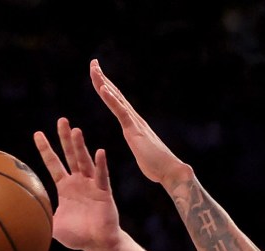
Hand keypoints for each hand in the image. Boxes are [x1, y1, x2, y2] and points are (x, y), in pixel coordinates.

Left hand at [34, 118, 121, 250]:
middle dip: (65, 138)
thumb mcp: (52, 226)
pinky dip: (101, 165)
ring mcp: (92, 185)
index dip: (46, 149)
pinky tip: (100, 152)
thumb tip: (15, 221)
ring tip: (76, 131)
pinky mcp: (104, 192)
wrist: (98, 244)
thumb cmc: (77, 236)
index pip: (54, 164)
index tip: (38, 134)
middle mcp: (79, 182)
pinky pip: (102, 177)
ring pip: (84, 161)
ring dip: (80, 146)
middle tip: (61, 120)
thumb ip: (38, 217)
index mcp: (66, 187)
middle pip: (70, 155)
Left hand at [90, 59, 192, 188]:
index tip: (99, 76)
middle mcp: (135, 120)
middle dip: (103, 79)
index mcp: (135, 125)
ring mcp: (135, 123)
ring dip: (104, 83)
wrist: (171, 172)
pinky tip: (102, 88)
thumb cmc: (160, 168)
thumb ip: (143, 149)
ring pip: (116, 98)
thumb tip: (146, 151)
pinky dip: (111, 99)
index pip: (118, 103)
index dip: (108, 89)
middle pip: (116, 95)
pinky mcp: (134, 130)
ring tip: (94, 69)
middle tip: (93, 63)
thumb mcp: (146, 156)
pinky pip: (120, 111)